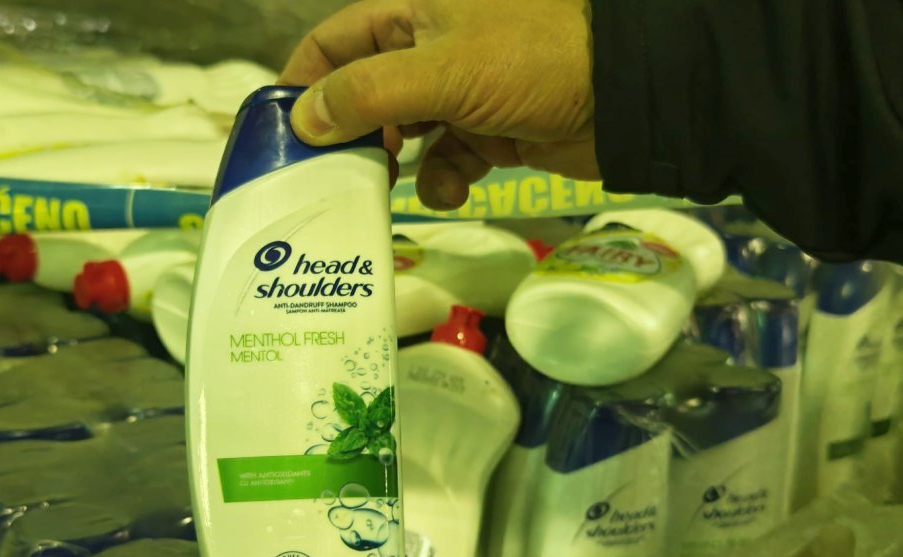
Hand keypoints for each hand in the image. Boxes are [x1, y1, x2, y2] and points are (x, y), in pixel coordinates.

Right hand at [279, 0, 597, 210]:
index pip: (335, 42)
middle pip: (364, 94)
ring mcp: (460, 94)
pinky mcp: (488, 133)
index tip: (277, 133)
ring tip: (379, 192)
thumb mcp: (443, 69)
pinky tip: (450, 191)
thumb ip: (368, 92)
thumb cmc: (533, 60)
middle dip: (348, 135)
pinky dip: (443, 181)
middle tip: (326, 177)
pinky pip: (446, 161)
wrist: (625, 96)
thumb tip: (302, 120)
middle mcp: (430, 49)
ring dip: (392, 166)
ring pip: (402, 134)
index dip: (302, 82)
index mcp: (413, 12)